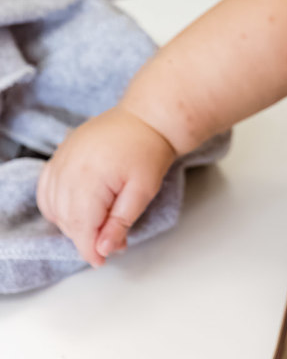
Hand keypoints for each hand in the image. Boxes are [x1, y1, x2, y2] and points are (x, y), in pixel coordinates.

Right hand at [36, 106, 176, 266]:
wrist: (147, 116)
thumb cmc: (149, 150)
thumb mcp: (143, 190)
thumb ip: (121, 221)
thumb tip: (104, 249)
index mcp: (89, 178)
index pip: (80, 226)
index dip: (89, 249)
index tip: (101, 261)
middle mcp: (67, 168)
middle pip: (66, 219)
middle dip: (87, 236)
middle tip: (113, 240)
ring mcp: (59, 160)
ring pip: (53, 207)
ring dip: (72, 222)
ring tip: (100, 223)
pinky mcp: (59, 155)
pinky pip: (47, 189)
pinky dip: (57, 204)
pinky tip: (76, 209)